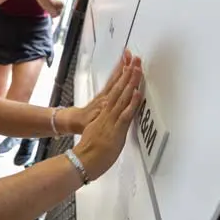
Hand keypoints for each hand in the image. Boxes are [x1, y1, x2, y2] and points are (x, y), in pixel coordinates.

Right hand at [71, 50, 142, 180]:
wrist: (81, 161)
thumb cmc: (90, 151)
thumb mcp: (98, 132)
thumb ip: (106, 123)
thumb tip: (113, 121)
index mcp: (103, 112)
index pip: (113, 89)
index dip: (121, 76)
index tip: (128, 63)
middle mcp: (106, 112)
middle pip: (118, 89)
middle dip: (128, 73)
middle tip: (136, 59)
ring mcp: (111, 120)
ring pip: (122, 98)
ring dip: (131, 82)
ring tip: (137, 68)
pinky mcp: (116, 130)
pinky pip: (125, 114)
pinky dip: (131, 103)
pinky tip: (137, 92)